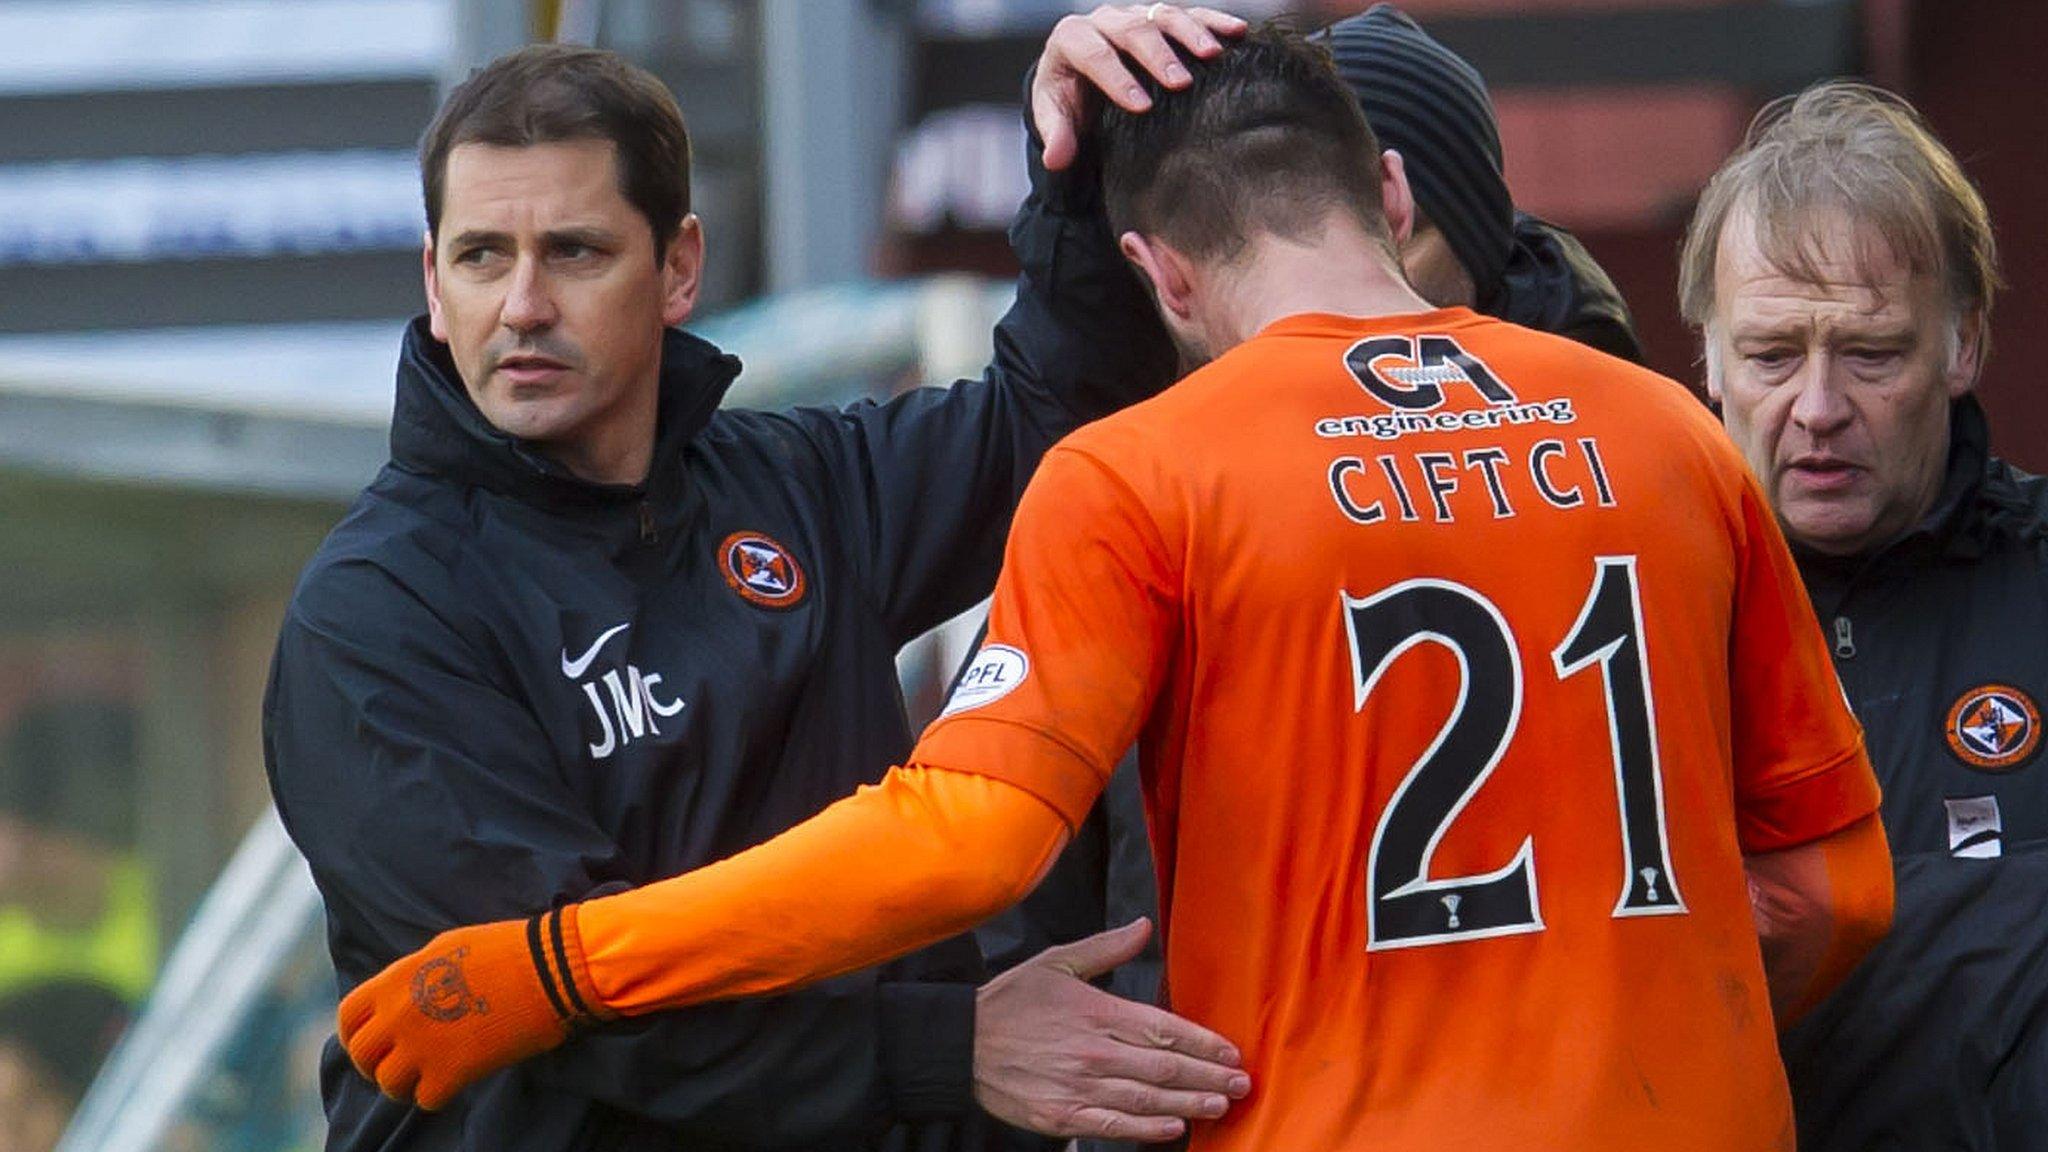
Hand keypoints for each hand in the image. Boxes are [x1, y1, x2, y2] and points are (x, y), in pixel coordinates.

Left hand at [337, 907, 599, 1108]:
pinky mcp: (451, 1072)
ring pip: (389, 1084)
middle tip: (401, 1066)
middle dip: (377, 1064)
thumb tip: (401, 998)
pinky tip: (456, 1082)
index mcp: (395, 981)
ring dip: (406, 1085)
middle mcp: (398, 1015)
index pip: (348, 1017)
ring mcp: (421, 1046)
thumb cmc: (507, 950)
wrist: (550, 969)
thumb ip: (413, 976)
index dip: (355, 1035)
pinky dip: (437, 1096)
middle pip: (362, 1056)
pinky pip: (425, 1099)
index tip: (372, 1044)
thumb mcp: (446, 949)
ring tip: (428, 1077)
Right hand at [974, 918, 1249, 1141]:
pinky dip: (1147, 1130)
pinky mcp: (1063, 1116)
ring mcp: (1079, 1087)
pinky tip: (1173, 1129)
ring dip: (1189, 1104)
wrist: (961, 1044)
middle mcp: (1094, 1051)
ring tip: (1219, 1105)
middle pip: (1164, 1068)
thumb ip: (1106, 948)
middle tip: (1241, 1084)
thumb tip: (1144, 926)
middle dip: (1208, 1077)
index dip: (1203, 1043)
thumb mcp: (1056, 961)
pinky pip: (1114, 1126)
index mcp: (1097, 1011)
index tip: (1230, 1052)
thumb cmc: (1010, 1001)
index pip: (1163, 1030)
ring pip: (1147, 1099)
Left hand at [1032, 4, 1247, 170]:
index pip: (1094, 54)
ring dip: (1190, 33)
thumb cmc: (1068, 99)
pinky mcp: (1161, 18)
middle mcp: (1105, 19)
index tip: (1141, 106)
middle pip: (1132, 29)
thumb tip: (1056, 160)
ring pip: (1163, 14)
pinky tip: (1238, 32)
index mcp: (1072, 38)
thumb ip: (1056, 135)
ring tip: (1212, 55)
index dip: (1117, 78)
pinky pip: (1191, 13)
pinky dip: (1214, 21)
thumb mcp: (1055, 116)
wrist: (1080, 77)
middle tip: (1180, 83)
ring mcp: (1136, 14)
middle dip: (1157, 55)